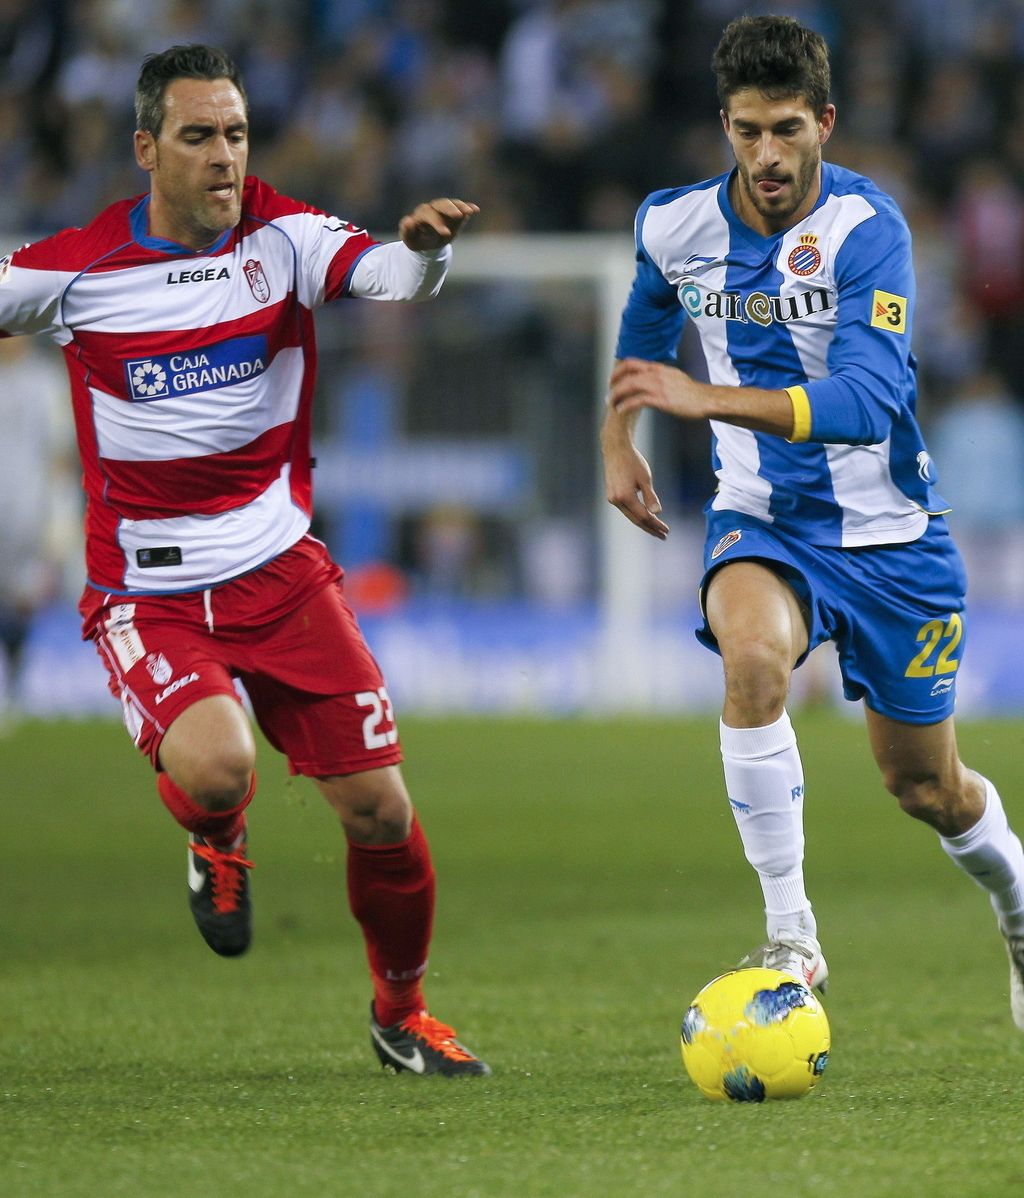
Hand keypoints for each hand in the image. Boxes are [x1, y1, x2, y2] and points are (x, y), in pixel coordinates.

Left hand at [399, 198, 479, 250]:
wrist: (427, 240)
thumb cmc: (417, 240)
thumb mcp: (410, 240)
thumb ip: (407, 231)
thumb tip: (409, 221)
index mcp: (421, 214)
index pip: (429, 215)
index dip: (437, 223)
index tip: (446, 233)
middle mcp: (433, 208)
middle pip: (441, 205)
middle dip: (450, 209)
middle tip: (458, 215)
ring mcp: (444, 209)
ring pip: (452, 204)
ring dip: (461, 206)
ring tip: (470, 211)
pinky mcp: (454, 211)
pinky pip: (460, 207)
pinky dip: (467, 207)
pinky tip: (475, 210)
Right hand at [600, 424, 668, 539]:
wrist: (615, 449)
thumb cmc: (632, 461)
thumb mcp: (645, 478)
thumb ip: (650, 496)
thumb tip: (657, 512)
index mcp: (625, 497)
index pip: (644, 516)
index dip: (656, 524)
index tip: (666, 530)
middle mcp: (616, 501)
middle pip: (636, 520)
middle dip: (650, 528)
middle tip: (663, 535)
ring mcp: (612, 499)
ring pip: (630, 516)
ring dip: (644, 523)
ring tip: (656, 529)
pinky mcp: (612, 495)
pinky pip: (626, 509)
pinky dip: (636, 515)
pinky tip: (645, 516)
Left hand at [608, 358, 704, 421]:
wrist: (705, 400)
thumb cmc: (691, 392)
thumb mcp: (674, 377)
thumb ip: (660, 376)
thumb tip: (650, 378)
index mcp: (658, 368)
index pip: (632, 362)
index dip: (619, 370)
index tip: (612, 379)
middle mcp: (656, 374)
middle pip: (627, 373)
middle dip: (614, 383)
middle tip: (608, 394)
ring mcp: (658, 386)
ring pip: (630, 386)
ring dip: (616, 394)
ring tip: (610, 403)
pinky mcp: (661, 400)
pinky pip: (638, 401)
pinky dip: (626, 405)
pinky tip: (620, 410)